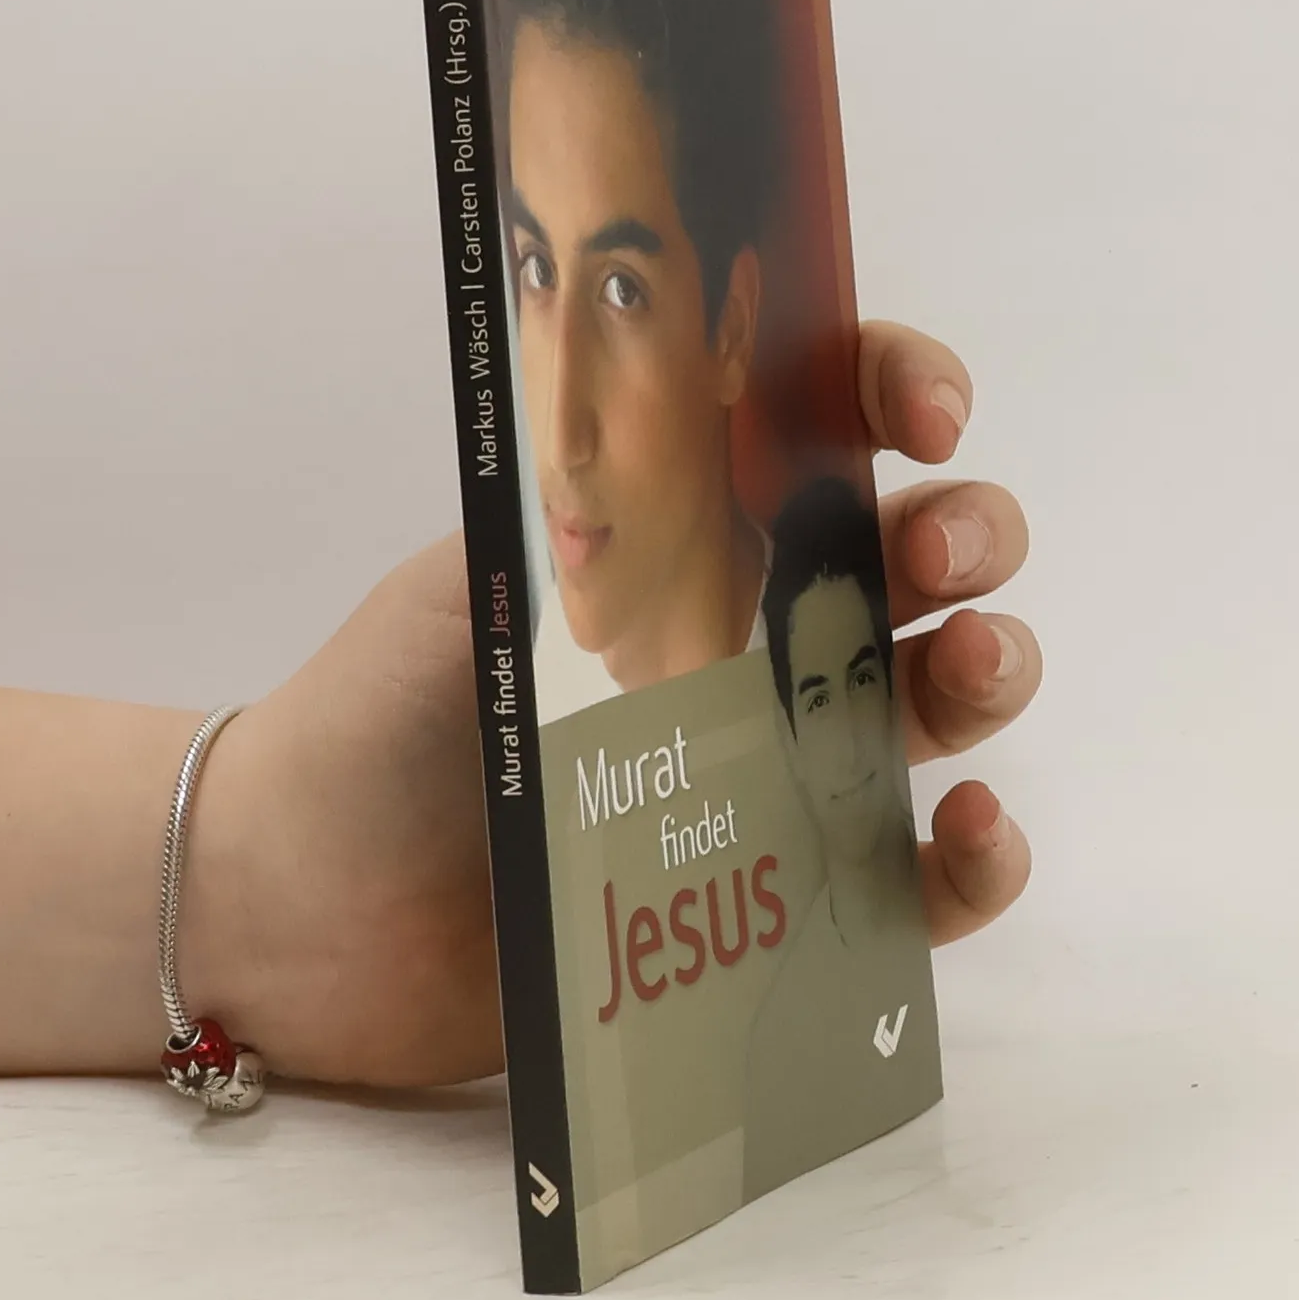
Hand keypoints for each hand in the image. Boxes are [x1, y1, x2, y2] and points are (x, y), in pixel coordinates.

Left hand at [195, 320, 1038, 1086]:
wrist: (307, 904)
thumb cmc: (378, 718)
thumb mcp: (469, 580)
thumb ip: (582, 511)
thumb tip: (682, 445)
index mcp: (684, 531)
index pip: (827, 431)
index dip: (900, 395)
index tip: (923, 416)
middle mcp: (750, 635)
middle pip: (919, 563)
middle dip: (970, 533)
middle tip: (934, 555)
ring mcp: (773, 763)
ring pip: (940, 700)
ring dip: (991, 670)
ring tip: (968, 669)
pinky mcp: (776, 895)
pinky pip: (913, 878)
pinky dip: (975, 856)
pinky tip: (970, 825)